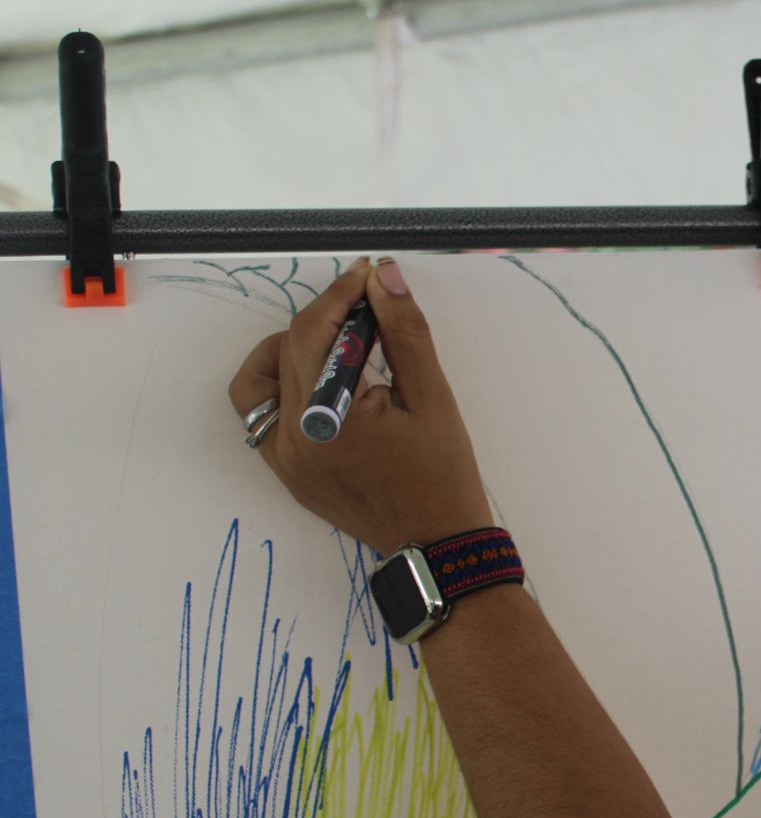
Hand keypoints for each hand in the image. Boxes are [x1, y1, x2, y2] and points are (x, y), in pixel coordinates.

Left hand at [227, 257, 493, 554]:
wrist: (437, 542)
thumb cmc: (442, 475)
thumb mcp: (433, 398)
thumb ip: (404, 332)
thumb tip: (383, 275)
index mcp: (327, 419)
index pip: (313, 331)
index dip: (339, 294)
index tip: (367, 275)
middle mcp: (292, 438)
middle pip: (288, 348)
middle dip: (327, 317)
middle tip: (368, 310)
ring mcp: (284, 459)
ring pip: (261, 379)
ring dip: (292, 349)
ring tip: (337, 348)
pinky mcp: (286, 471)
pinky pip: (266, 415)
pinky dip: (287, 387)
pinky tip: (326, 385)